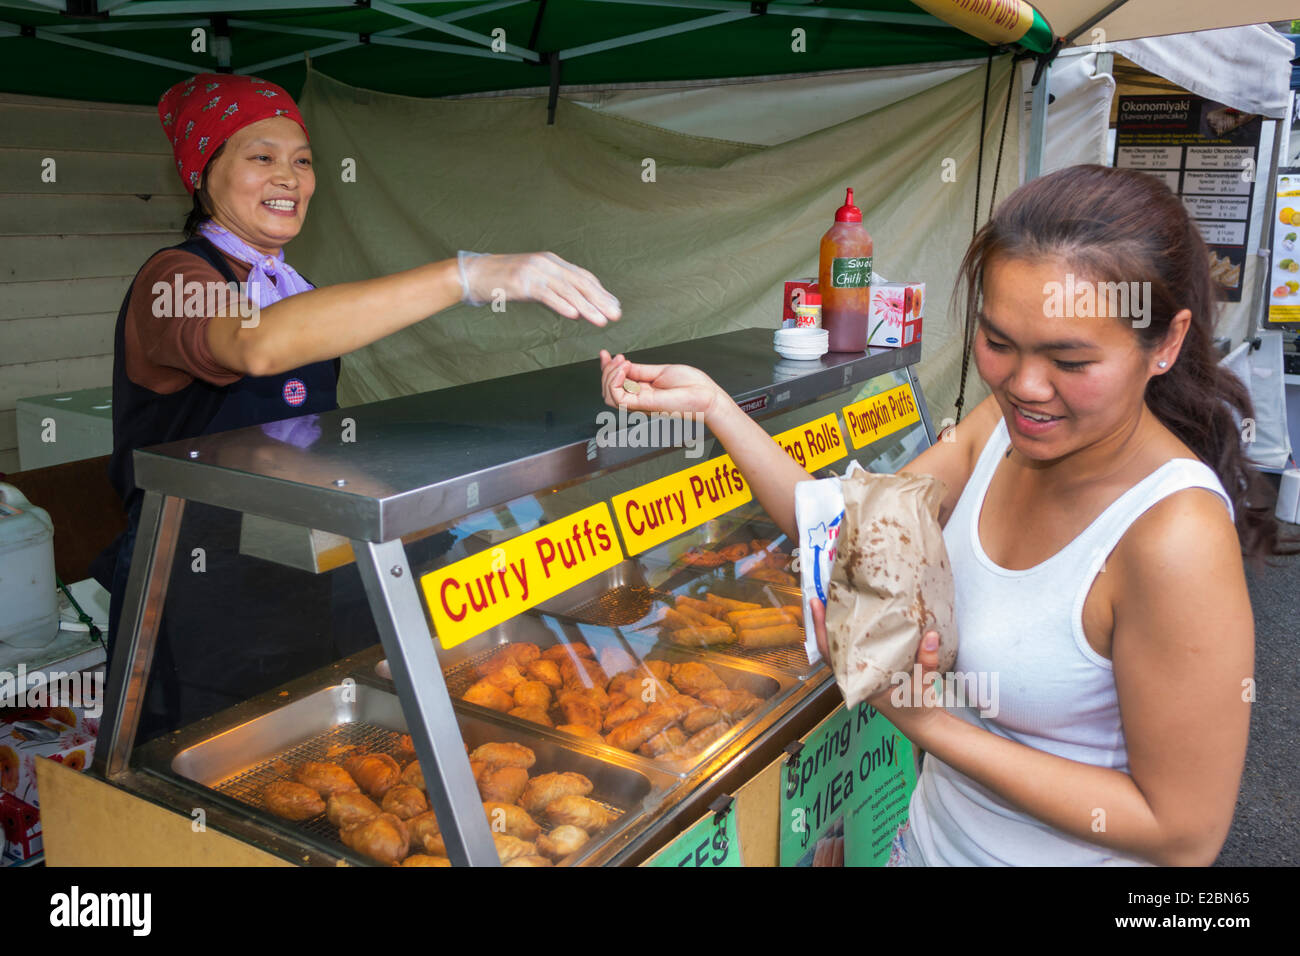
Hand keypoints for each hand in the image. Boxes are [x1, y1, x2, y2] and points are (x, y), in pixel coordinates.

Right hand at [457, 251, 621, 325]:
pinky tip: (575, 315)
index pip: (582, 277)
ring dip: (587, 306)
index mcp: (551, 262)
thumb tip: (577, 308)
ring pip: (567, 290)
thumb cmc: (503, 282)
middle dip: (600, 300)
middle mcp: (546, 263)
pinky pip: (547, 294)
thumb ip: (555, 292)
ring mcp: (534, 271)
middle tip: (616, 315)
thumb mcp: (533, 284)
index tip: (614, 305)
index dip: (600, 292)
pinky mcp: (522, 282)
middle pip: (580, 282)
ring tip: (601, 320)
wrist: (473, 274)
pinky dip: (562, 305)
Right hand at [599, 350, 722, 419]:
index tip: (605, 354)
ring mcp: (640, 403)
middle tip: (617, 357)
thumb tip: (624, 364)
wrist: (706, 395)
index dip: (607, 369)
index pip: (616, 384)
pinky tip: (624, 369)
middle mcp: (639, 399)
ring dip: (609, 375)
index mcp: (643, 391)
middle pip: (608, 390)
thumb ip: (640, 370)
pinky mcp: (643, 405)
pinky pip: (617, 397)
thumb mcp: (661, 371)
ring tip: (622, 362)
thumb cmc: (692, 386)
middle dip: (606, 370)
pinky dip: (615, 381)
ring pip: (609, 395)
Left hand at [810, 596, 945, 729]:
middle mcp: (854, 676)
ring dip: (840, 623)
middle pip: (831, 644)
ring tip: (840, 598)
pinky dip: (855, 631)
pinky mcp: (872, 667)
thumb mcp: (921, 687)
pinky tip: (861, 615)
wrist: (922, 723)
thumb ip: (926, 663)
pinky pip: (857, 646)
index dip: (819, 629)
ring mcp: (861, 671)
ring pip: (842, 645)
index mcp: (856, 682)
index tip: (816, 604)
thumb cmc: (915, 709)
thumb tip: (931, 635)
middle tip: (826, 592)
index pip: (828, 653)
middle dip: (826, 619)